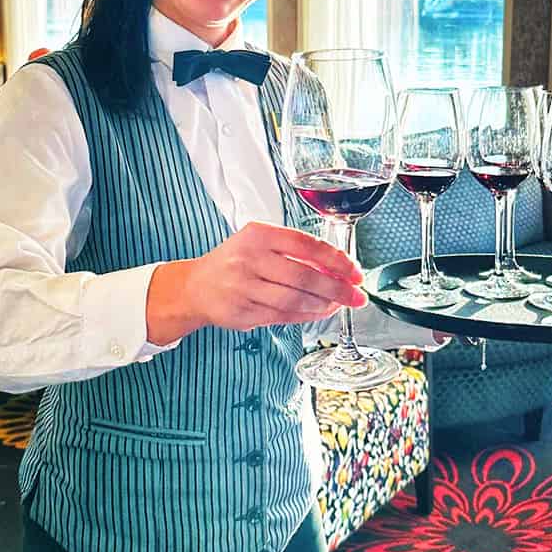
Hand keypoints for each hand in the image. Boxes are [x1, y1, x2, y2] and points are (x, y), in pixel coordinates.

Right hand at [149, 222, 365, 344]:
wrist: (195, 286)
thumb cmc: (235, 262)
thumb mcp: (260, 243)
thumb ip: (295, 251)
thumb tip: (338, 268)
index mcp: (258, 235)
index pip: (307, 245)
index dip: (336, 260)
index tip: (355, 272)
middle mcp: (249, 259)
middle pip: (305, 277)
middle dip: (337, 289)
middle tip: (356, 296)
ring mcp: (244, 287)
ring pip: (295, 300)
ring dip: (323, 305)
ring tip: (338, 304)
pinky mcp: (242, 312)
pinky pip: (283, 316)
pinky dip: (307, 315)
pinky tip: (318, 311)